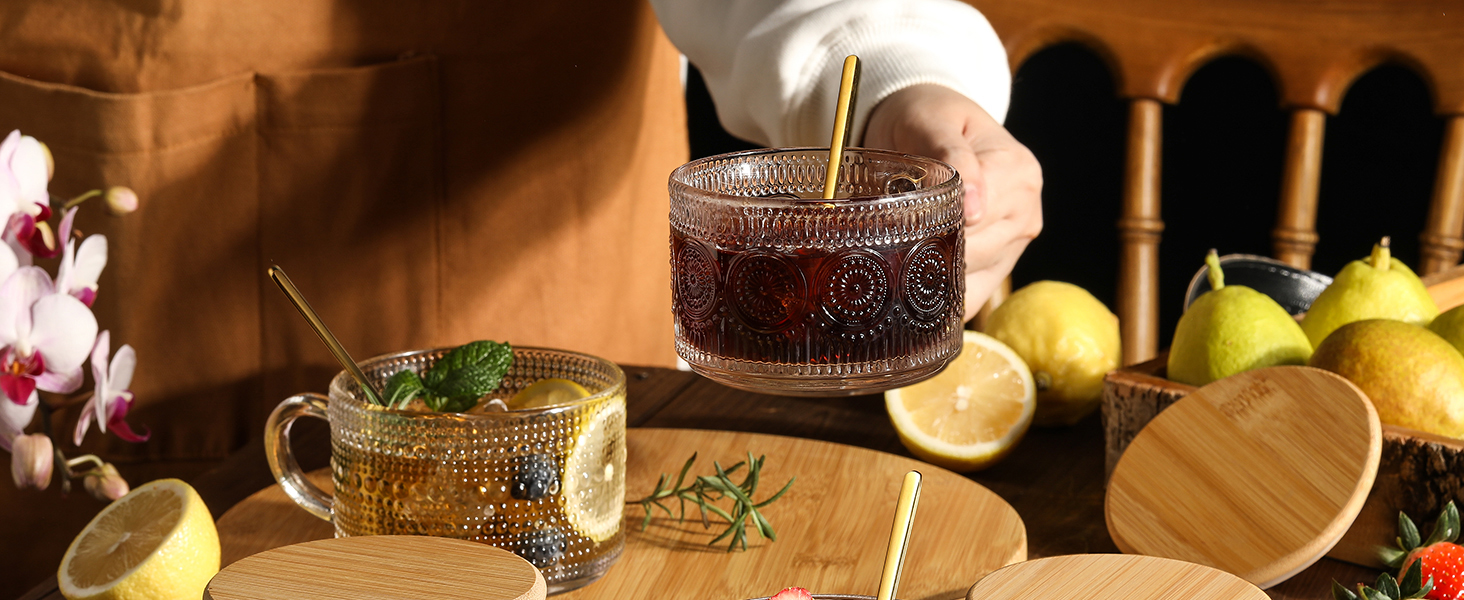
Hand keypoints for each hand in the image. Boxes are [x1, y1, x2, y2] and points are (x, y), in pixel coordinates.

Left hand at [864, 84, 1042, 320]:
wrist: (930, 118)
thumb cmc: (925, 117)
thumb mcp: (930, 121)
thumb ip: (952, 156)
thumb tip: (974, 208)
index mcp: (1017, 172)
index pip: (975, 223)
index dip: (932, 231)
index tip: (892, 232)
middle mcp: (1025, 210)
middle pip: (974, 257)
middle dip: (927, 256)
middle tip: (881, 250)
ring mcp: (1017, 240)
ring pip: (972, 282)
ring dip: (931, 280)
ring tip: (893, 262)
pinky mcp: (1001, 262)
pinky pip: (972, 296)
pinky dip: (941, 299)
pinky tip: (913, 286)